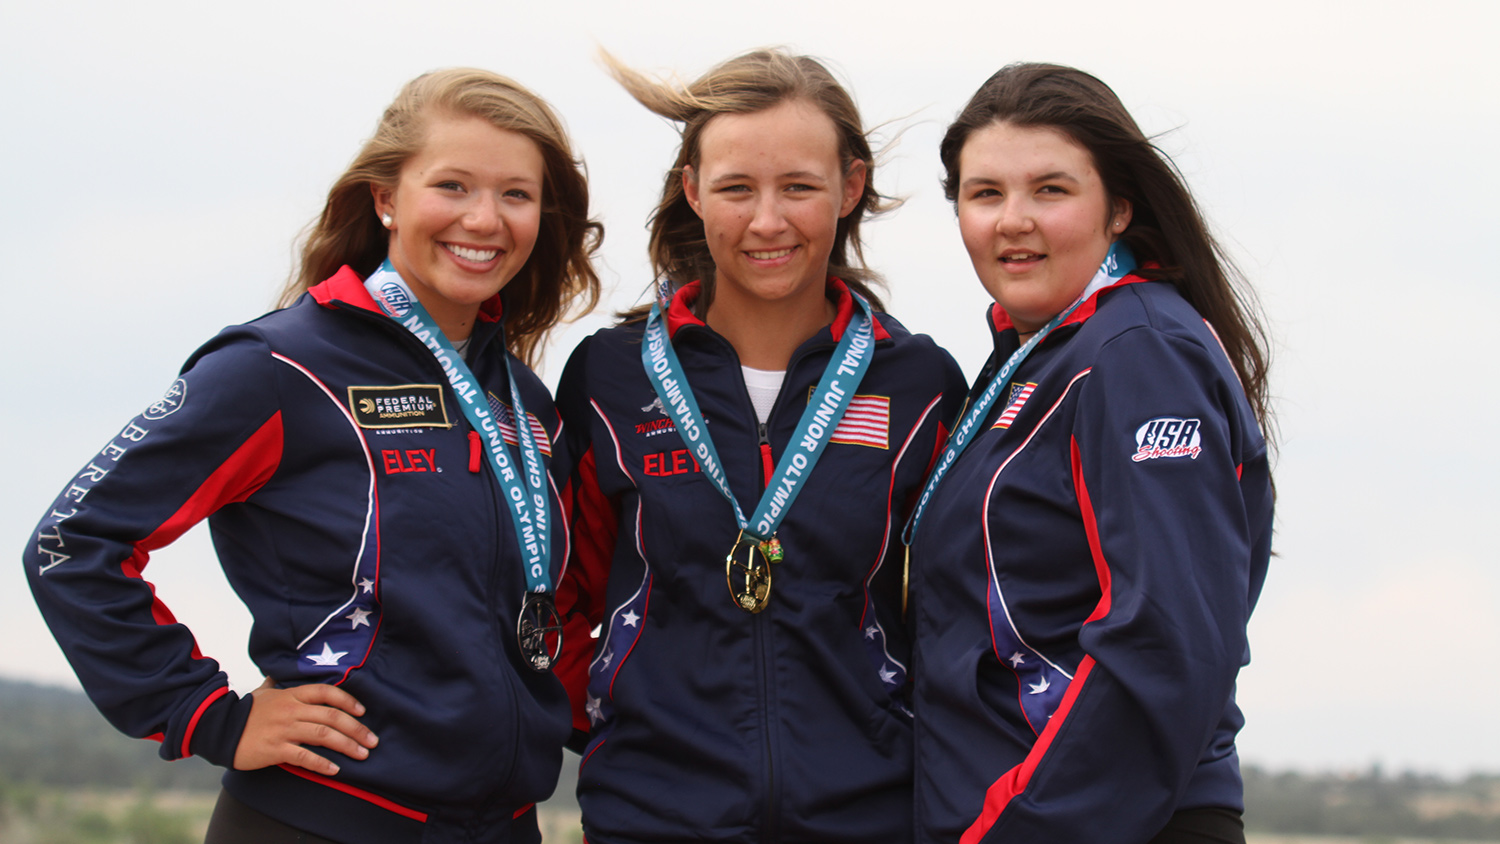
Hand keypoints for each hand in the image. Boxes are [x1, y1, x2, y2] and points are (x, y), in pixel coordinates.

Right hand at [232, 678, 378, 775]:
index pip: (327, 692)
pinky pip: (304, 756)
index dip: (348, 701)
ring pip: (323, 735)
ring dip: (347, 745)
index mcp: (292, 694)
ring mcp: (284, 729)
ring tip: (362, 755)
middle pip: (332, 716)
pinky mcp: (276, 749)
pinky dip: (322, 763)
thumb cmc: (245, 711)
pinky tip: (335, 769)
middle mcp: (292, 710)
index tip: (363, 712)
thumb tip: (280, 674)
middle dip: (357, 729)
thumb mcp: (263, 691)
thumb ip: (277, 683)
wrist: (218, 729)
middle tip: (372, 741)